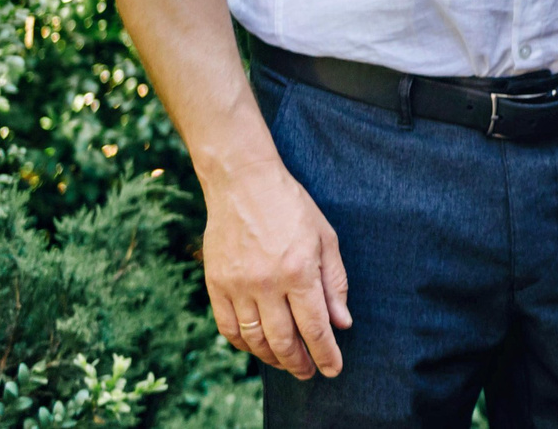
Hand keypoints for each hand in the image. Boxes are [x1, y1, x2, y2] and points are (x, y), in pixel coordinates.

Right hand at [202, 160, 350, 378]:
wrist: (243, 183)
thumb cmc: (292, 207)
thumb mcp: (325, 238)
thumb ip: (335, 282)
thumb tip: (342, 323)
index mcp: (299, 270)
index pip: (314, 327)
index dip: (325, 353)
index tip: (333, 369)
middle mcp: (267, 283)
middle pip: (284, 340)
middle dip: (300, 363)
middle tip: (310, 373)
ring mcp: (237, 286)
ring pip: (255, 339)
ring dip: (272, 358)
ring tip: (287, 363)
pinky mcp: (216, 284)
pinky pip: (228, 328)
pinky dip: (243, 344)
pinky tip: (256, 347)